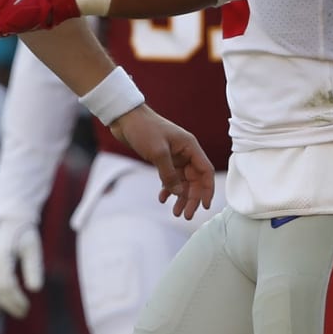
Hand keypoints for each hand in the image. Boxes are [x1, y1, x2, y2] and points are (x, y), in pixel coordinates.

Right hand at [0, 217, 43, 318]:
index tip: (27, 307)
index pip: (6, 285)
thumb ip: (34, 266)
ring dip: (1, 302)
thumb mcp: (32, 247)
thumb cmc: (23, 234)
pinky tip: (3, 301)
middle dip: (10, 304)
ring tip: (16, 306)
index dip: (16, 300)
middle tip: (23, 311)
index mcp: (0, 256)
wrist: (9, 222)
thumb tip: (35, 289)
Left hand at [110, 104, 214, 220]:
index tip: (204, 206)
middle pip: (195, 179)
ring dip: (180, 196)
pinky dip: (168, 188)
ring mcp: (174, 156)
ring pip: (183, 181)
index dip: (207, 189)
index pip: (205, 171)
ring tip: (175, 212)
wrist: (125, 118)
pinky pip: (170, 178)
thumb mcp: (158, 153)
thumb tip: (179, 193)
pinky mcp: (163, 159)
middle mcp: (185, 152)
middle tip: (186, 215)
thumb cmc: (144, 129)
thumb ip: (169, 175)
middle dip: (192, 198)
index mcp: (190, 147)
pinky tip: (162, 198)